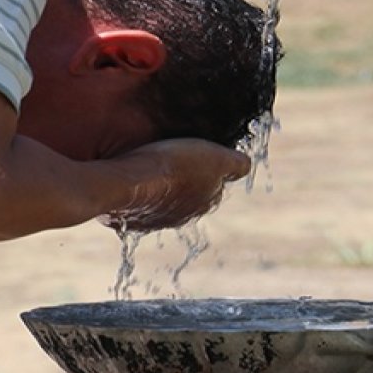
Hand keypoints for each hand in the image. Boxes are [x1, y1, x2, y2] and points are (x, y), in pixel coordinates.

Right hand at [102, 139, 248, 232]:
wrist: (130, 183)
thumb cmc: (173, 166)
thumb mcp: (215, 157)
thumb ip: (235, 164)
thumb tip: (245, 166)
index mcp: (206, 201)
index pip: (214, 185)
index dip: (207, 167)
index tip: (196, 153)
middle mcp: (182, 216)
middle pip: (188, 195)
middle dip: (183, 180)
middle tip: (172, 157)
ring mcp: (153, 219)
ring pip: (161, 201)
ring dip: (158, 188)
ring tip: (148, 166)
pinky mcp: (127, 219)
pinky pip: (135, 205)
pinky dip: (135, 194)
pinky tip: (129, 178)